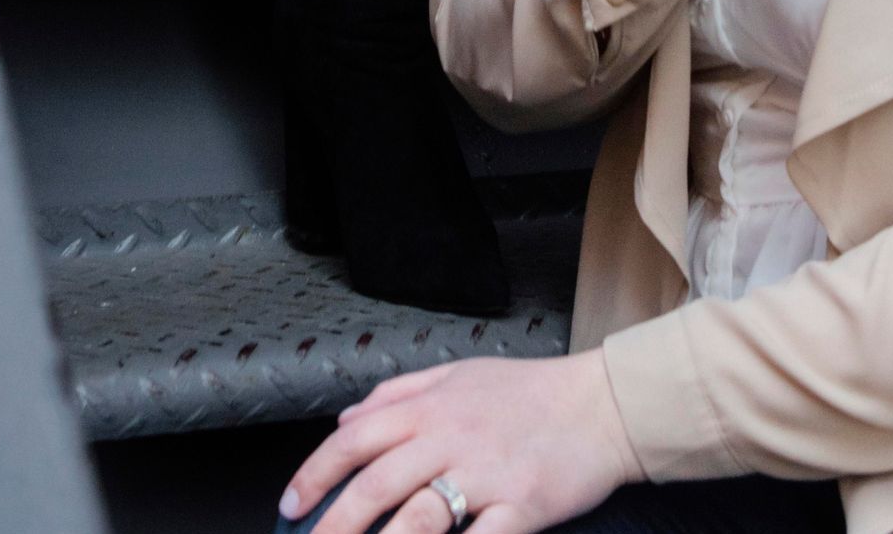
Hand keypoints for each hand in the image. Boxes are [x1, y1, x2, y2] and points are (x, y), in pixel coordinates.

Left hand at [281, 353, 641, 533]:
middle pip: (377, 483)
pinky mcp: (522, 504)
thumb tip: (345, 419)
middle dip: (335, 524)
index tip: (291, 505)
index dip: (316, 473)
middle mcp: (451, 435)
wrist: (602, 404)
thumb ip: (398, 394)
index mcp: (432, 406)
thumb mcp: (458, 374)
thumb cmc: (529, 393)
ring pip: (420, 515)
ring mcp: (487, 472)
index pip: (356, 438)